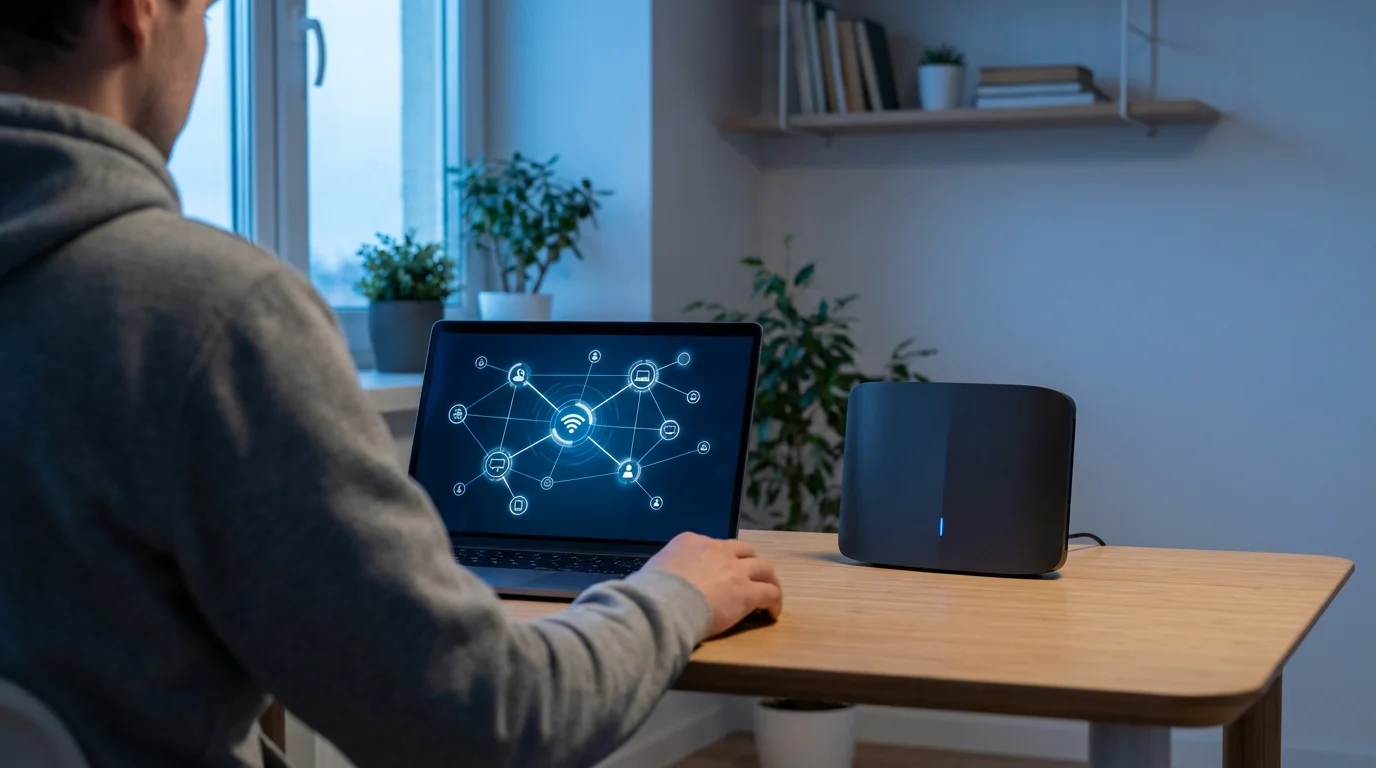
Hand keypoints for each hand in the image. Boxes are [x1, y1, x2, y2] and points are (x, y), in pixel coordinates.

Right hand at [644, 532, 782, 637]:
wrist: (662, 605)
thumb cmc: (650, 592)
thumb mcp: (654, 569)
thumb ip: (665, 570)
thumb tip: (659, 582)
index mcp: (690, 541)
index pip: (713, 545)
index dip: (721, 559)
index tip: (720, 572)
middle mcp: (716, 549)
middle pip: (744, 551)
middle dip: (750, 563)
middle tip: (752, 578)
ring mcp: (734, 569)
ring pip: (764, 568)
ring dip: (768, 580)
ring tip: (770, 593)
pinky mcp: (747, 592)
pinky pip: (770, 593)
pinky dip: (774, 602)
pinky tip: (771, 613)